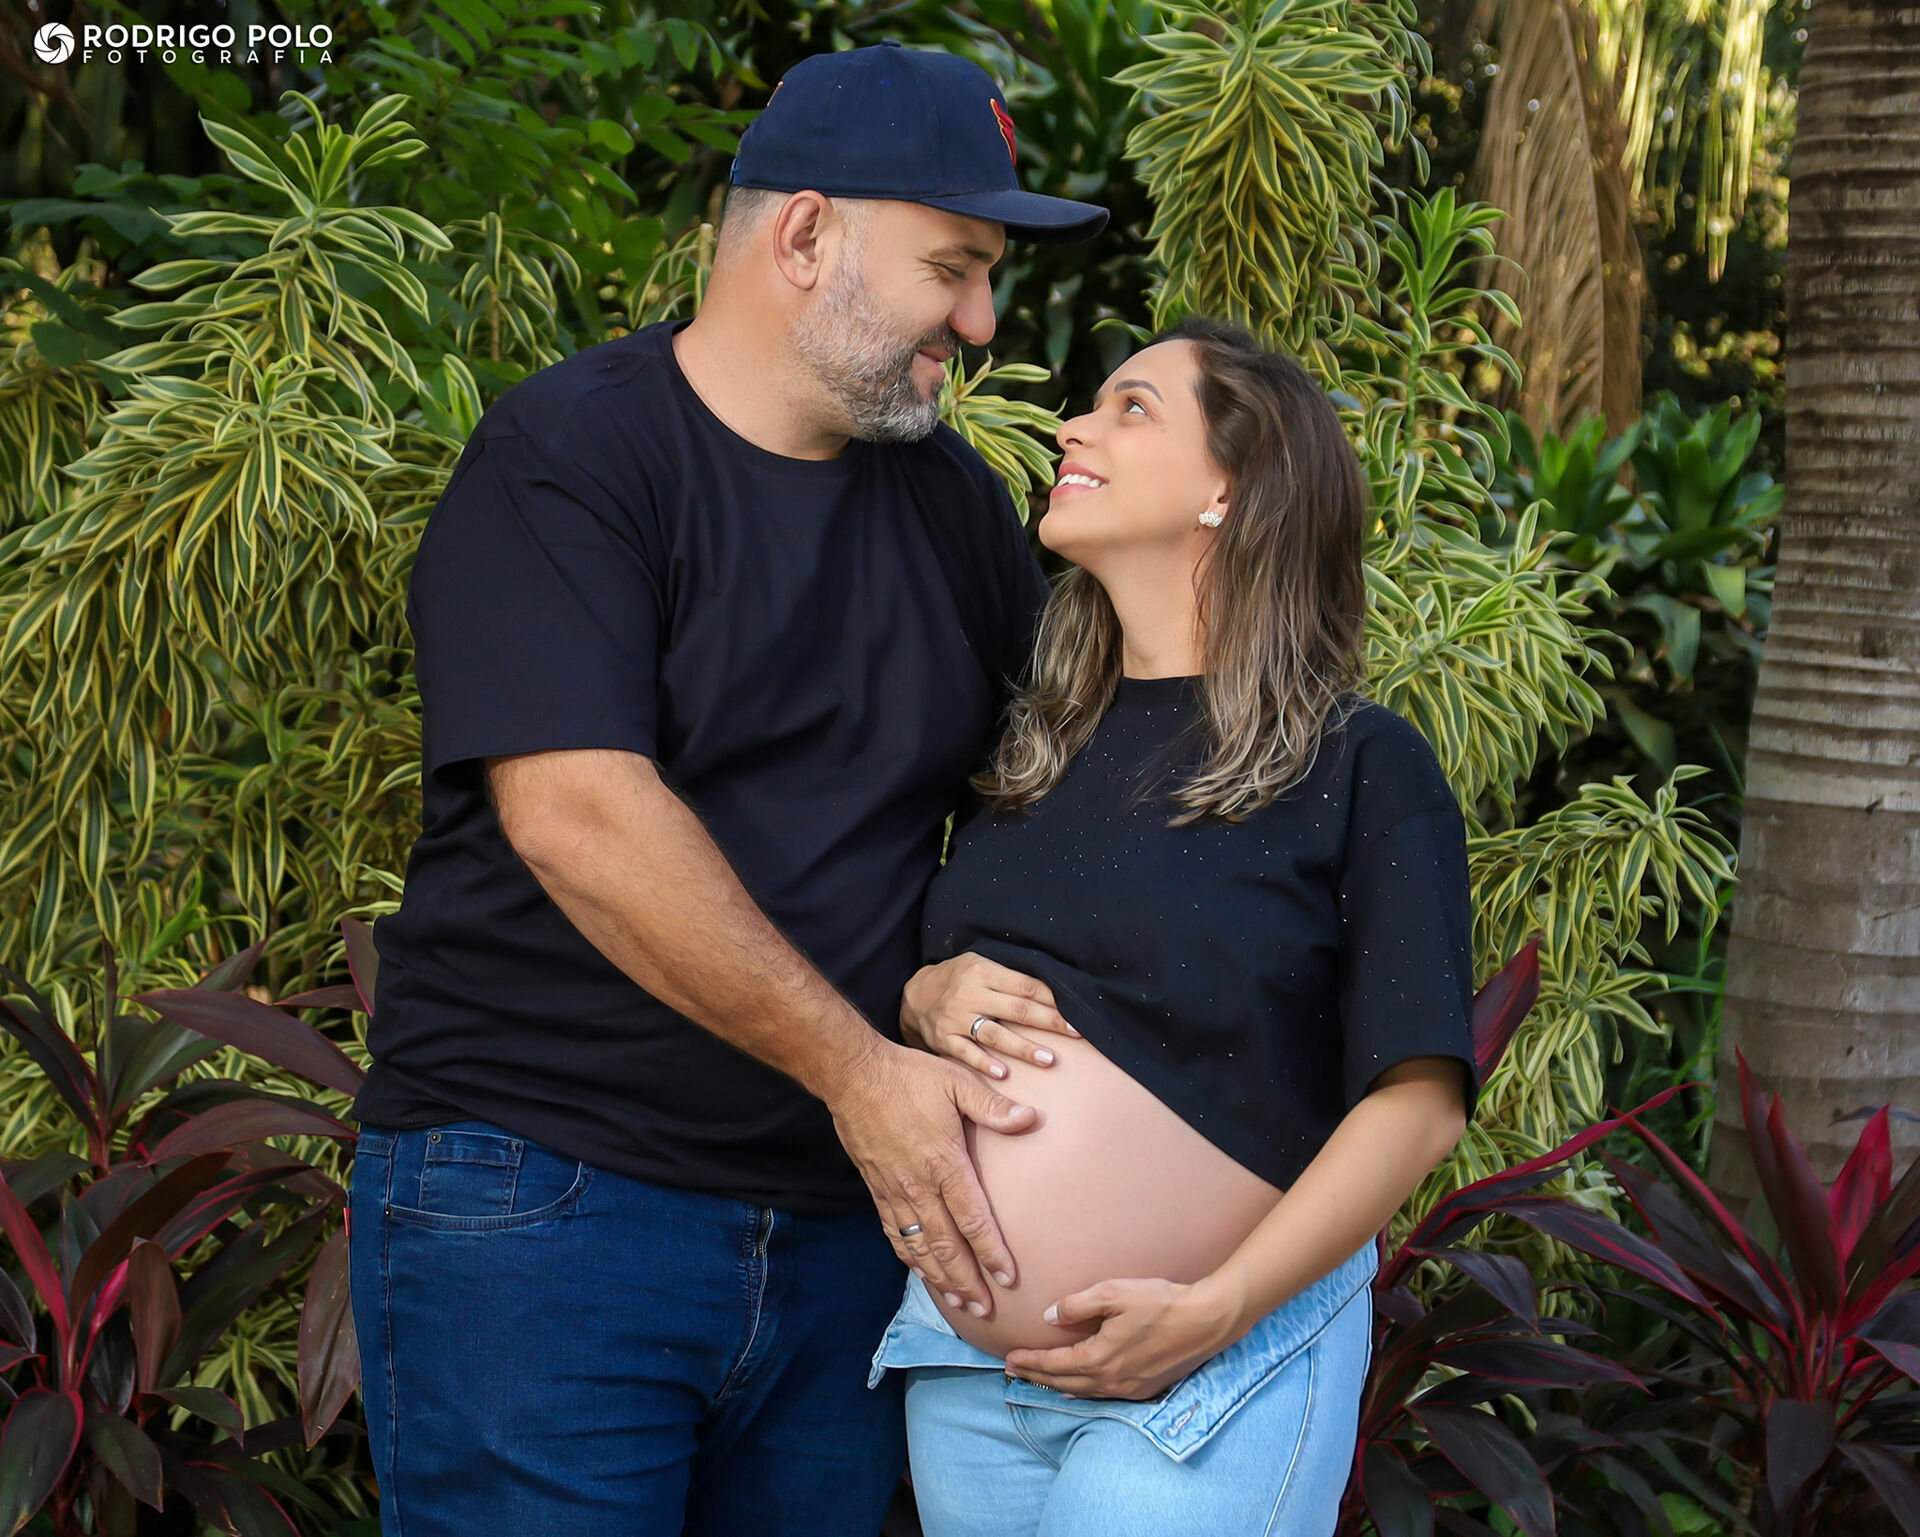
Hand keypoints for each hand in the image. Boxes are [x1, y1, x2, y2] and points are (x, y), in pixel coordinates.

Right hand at [825, 1037, 1037, 1316]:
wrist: (854, 1076)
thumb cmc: (910, 1076)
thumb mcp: (957, 1082)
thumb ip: (993, 1106)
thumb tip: (1031, 1119)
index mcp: (944, 1163)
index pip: (973, 1220)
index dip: (991, 1253)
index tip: (1007, 1279)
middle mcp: (919, 1186)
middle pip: (946, 1246)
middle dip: (966, 1282)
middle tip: (984, 1310)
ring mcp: (895, 1191)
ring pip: (919, 1247)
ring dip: (939, 1279)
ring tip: (958, 1303)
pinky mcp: (877, 1189)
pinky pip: (894, 1233)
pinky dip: (909, 1258)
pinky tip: (920, 1271)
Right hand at [901, 953, 1079, 1080]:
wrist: (914, 994)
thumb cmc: (958, 979)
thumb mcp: (980, 966)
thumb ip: (1010, 979)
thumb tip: (1053, 993)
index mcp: (982, 970)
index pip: (1025, 986)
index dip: (1053, 1001)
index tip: (1077, 1015)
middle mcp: (969, 993)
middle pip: (1016, 1010)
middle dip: (1048, 1022)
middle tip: (1075, 1034)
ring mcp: (955, 1018)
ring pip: (995, 1035)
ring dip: (1023, 1048)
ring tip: (1048, 1059)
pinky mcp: (943, 1039)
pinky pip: (966, 1054)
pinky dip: (984, 1064)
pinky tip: (1003, 1074)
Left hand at [1001, 1275, 1247, 1400]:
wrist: (1206, 1321)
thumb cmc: (1161, 1302)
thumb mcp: (1114, 1293)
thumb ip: (1077, 1305)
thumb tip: (1048, 1317)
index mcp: (1099, 1358)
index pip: (1054, 1363)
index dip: (1030, 1360)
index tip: (1008, 1357)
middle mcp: (1111, 1380)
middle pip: (1063, 1382)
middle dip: (1036, 1376)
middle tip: (1013, 1371)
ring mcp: (1129, 1388)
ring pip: (1083, 1392)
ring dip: (1057, 1385)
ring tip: (1038, 1379)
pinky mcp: (1145, 1389)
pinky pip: (1103, 1395)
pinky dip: (1083, 1391)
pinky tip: (1079, 1387)